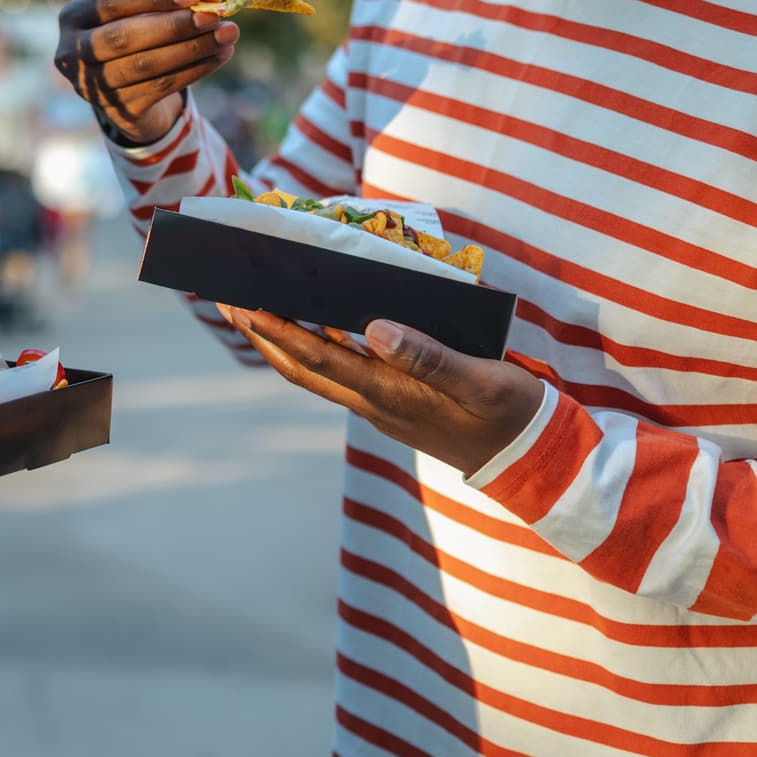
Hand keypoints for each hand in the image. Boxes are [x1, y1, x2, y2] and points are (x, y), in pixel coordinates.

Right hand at [54, 0, 239, 144]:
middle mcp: (72, 53)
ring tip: (227, 35)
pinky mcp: (118, 111)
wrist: (123, 90)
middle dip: (174, 26)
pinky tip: (220, 56)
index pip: (114, 1)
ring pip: (146, 65)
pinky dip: (196, 69)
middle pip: (124, 37)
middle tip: (214, 17)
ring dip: (192, 48)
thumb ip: (174, 0)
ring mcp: (93, 86)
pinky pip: (161, 87)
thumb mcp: (144, 14)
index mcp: (73, 17)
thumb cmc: (135, 36)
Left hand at [222, 309, 544, 475]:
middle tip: (223, 297)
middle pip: (301, 369)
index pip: (319, 360)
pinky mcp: (391, 402)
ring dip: (279, 339)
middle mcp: (374, 403)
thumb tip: (375, 328)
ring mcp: (380, 405)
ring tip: (250, 303)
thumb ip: (430, 357)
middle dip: (260, 334)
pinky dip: (313, 344)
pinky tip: (309, 321)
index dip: (278, 332)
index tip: (243, 305)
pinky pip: (339, 371)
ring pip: (315, 371)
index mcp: (390, 397)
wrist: (532, 459)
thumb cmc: (511, 414)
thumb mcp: (481, 382)